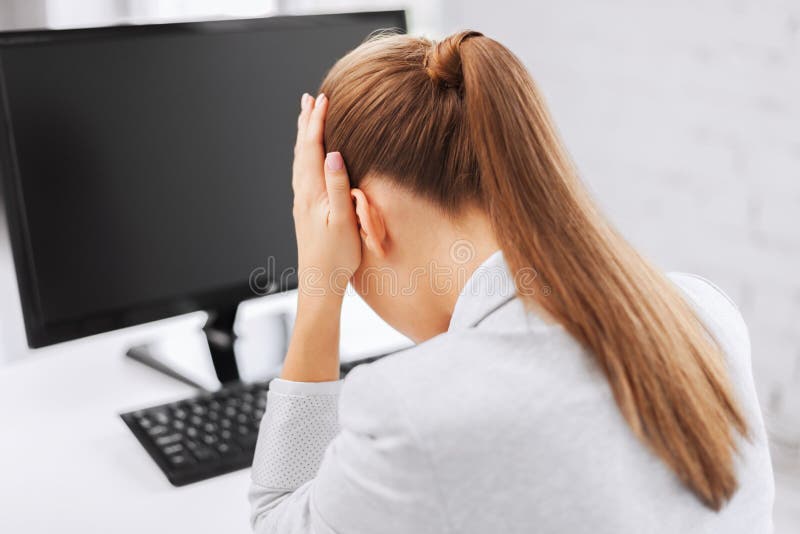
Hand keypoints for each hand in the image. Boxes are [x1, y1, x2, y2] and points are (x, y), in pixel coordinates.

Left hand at [280, 93, 359, 381]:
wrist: (319, 283)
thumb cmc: (336, 255)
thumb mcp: (343, 220)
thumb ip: (337, 185)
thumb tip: (332, 153)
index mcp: (311, 192)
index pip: (313, 148)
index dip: (317, 123)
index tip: (323, 99)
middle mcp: (302, 194)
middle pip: (301, 151)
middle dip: (306, 123)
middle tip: (308, 100)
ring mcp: (301, 203)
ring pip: (300, 162)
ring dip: (303, 138)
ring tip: (306, 121)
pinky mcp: (304, 212)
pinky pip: (302, 173)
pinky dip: (304, 156)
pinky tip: (308, 161)